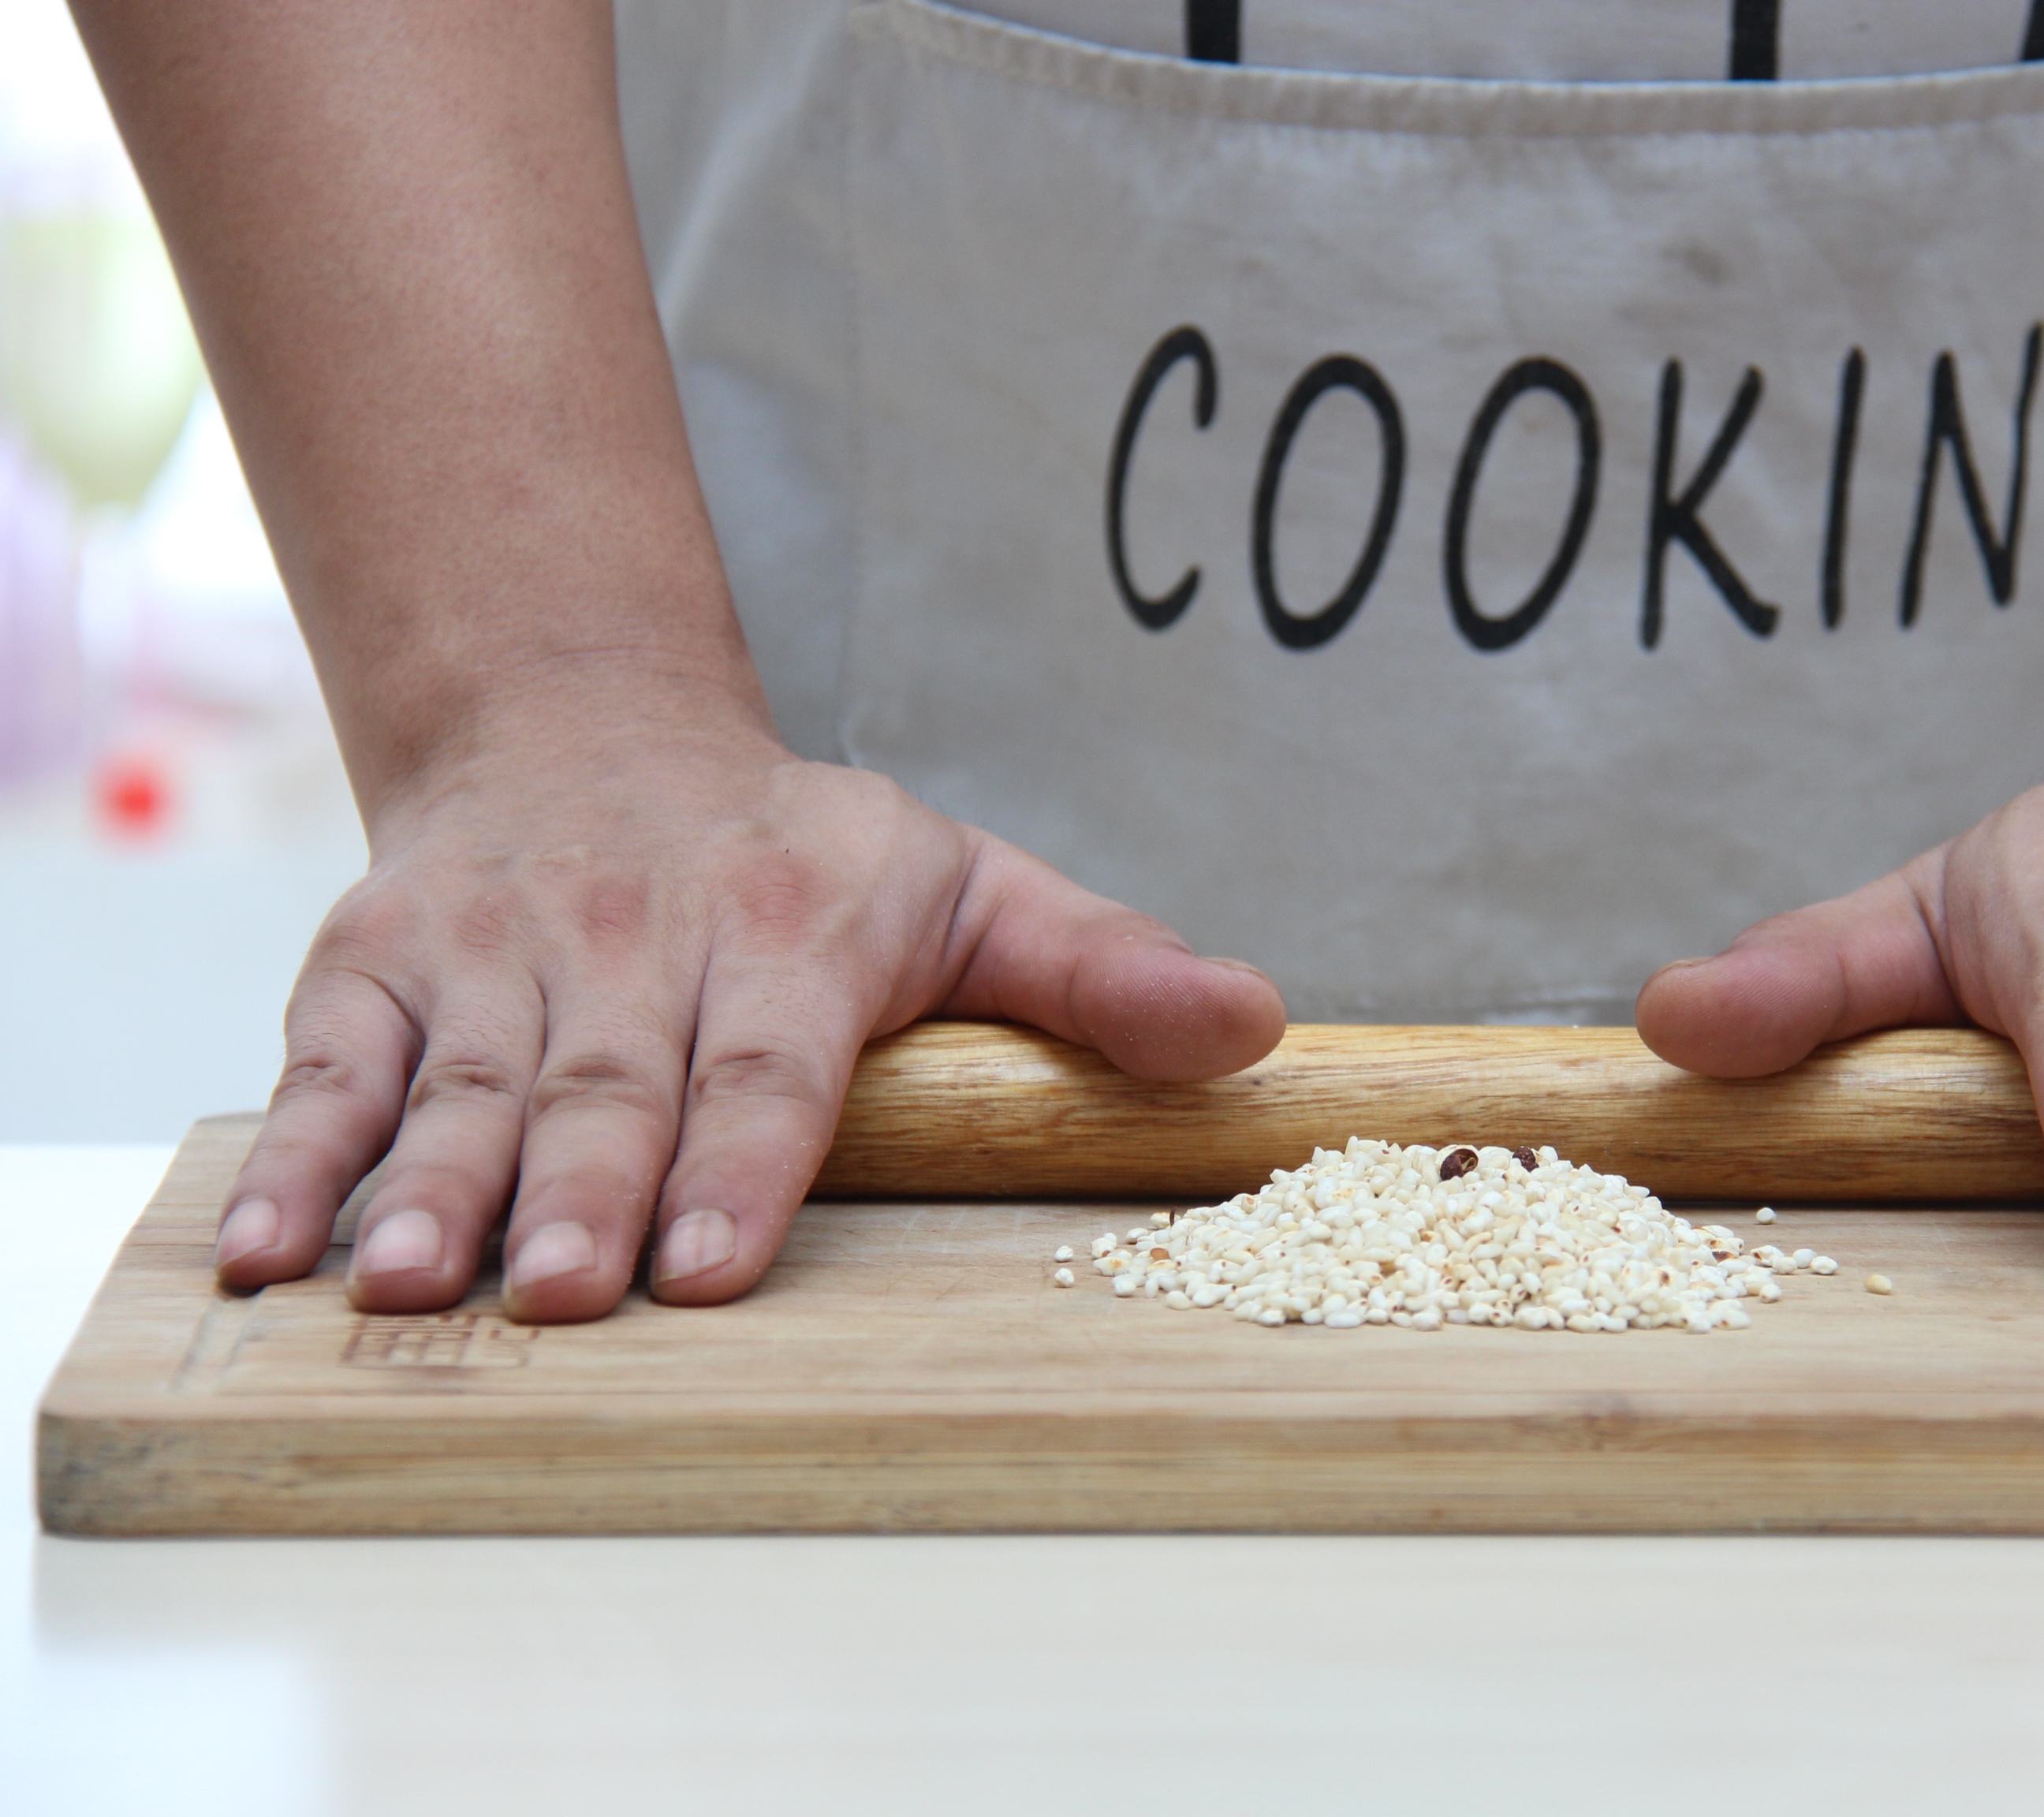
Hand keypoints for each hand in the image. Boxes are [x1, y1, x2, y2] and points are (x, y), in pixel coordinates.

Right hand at [210, 722, 1284, 1321]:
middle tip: (564, 1293)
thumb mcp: (973, 889)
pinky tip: (270, 1248)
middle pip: (609, 1086)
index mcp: (789, 926)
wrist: (593, 729)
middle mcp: (636, 933)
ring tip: (405, 1282)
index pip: (771, 1063)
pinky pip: (330, 1063)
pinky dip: (297, 1150)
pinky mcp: (380, 958)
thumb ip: (1102, 972)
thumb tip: (1259, 1027)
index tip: (719, 1259)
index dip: (746, 1161)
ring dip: (429, 1187)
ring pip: (459, 1083)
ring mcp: (497, 948)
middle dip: (582, 1194)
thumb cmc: (800, 854)